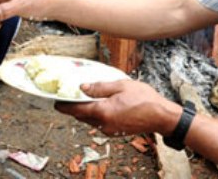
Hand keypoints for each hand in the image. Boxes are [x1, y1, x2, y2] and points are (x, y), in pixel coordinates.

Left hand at [56, 80, 181, 136]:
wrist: (162, 116)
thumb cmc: (145, 99)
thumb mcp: (121, 86)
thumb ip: (100, 88)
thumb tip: (83, 88)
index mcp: (103, 112)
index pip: (77, 110)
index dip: (64, 106)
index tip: (55, 102)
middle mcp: (104, 124)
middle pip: (82, 116)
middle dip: (75, 107)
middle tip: (69, 96)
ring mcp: (110, 130)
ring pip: (91, 120)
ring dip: (86, 111)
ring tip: (85, 98)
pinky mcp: (116, 131)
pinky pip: (100, 123)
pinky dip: (96, 115)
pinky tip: (101, 105)